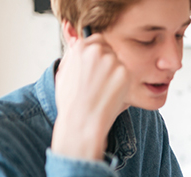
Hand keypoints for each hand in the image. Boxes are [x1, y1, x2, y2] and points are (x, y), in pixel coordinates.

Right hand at [52, 27, 130, 159]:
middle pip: (110, 49)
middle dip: (107, 62)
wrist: (82, 121)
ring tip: (103, 90)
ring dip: (115, 73)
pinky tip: (110, 94)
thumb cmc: (71, 101)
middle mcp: (96, 50)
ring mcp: (112, 61)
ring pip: (119, 62)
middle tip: (101, 82)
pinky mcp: (124, 73)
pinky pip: (126, 74)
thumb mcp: (64, 72)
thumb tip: (79, 42)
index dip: (98, 54)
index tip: (96, 67)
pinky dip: (122, 83)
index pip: (97, 40)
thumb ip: (74, 56)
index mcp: (79, 47)